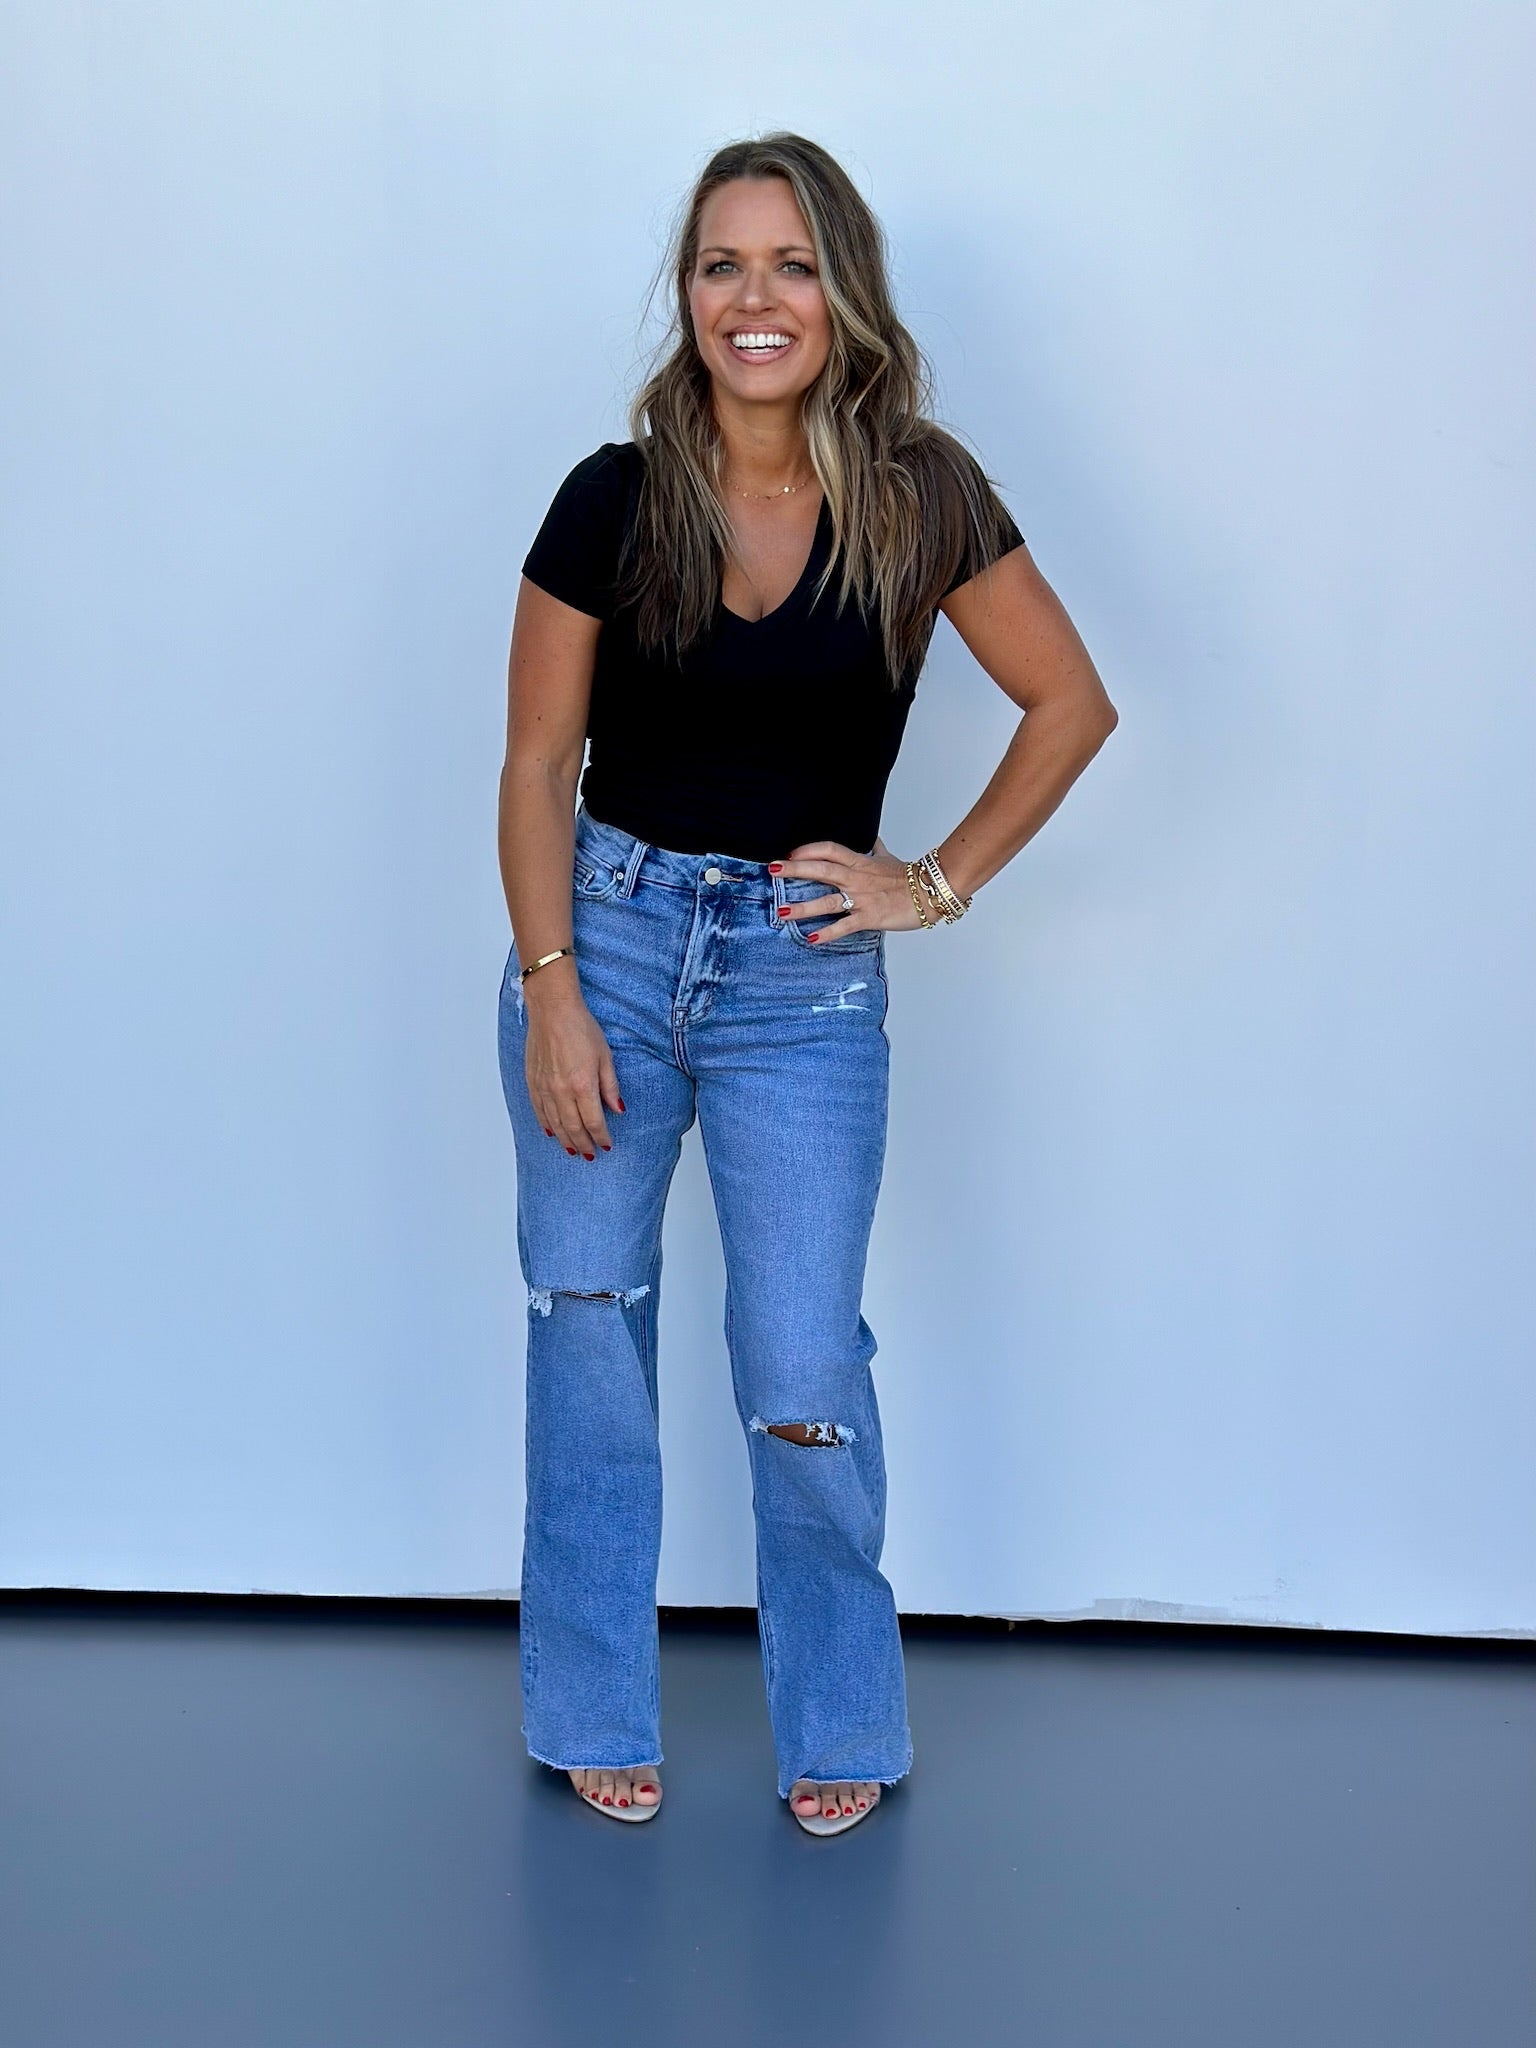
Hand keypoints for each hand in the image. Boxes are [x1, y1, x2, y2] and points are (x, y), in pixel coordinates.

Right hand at [523, 979, 623, 1158]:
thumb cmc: (580, 1028)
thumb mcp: (605, 1057)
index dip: (601, 1137)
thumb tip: (618, 1109)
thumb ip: (610, 1087)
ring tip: (573, 1150)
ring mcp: (545, 1088)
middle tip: (590, 1155)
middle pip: (573, 1128)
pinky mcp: (533, 1081)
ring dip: (565, 1140)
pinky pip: (539, 1111)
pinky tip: (552, 1132)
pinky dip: (546, 1124)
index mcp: (583, 1086)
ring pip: (555, 1124)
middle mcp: (562, 1091)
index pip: (594, 1122)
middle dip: (583, 1144)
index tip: (607, 1145)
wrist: (553, 1011)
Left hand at [770, 836, 933, 941]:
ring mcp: (861, 898)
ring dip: (802, 907)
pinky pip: (844, 925)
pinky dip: (827, 933)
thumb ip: (875, 849)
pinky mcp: (869, 917)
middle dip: (794, 869)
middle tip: (772, 870)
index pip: (829, 849)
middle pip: (820, 869)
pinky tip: (811, 939)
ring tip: (781, 912)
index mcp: (859, 862)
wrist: (932, 891)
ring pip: (827, 900)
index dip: (808, 849)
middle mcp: (856, 878)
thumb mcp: (888, 858)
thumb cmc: (909, 877)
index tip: (790, 853)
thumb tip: (871, 839)